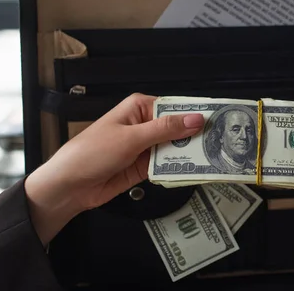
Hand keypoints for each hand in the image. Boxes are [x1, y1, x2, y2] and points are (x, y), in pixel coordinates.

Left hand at [24, 93, 204, 244]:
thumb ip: (166, 129)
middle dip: (197, 136)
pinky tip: (197, 171)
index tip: (219, 120)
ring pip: (176, 148)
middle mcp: (145, 125)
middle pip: (179, 128)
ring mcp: (146, 147)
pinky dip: (180, 168)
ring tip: (216, 158)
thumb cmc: (93, 152)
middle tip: (223, 142)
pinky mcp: (145, 167)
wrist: (69, 186)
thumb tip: (197, 119)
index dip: (196, 114)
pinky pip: (168, 165)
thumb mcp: (132, 138)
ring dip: (191, 154)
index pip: (175, 107)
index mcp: (140, 108)